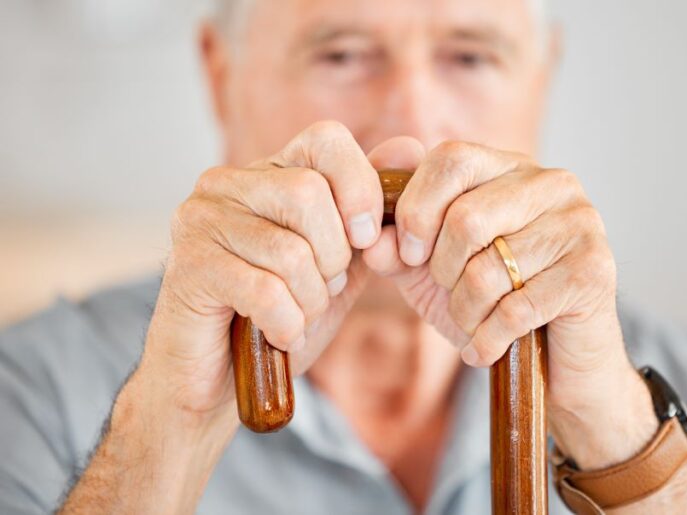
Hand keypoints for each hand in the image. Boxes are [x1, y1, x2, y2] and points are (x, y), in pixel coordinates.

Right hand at [142, 120, 382, 422]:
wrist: (225, 377)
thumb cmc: (284, 314)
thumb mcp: (342, 261)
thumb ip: (372, 212)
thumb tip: (409, 147)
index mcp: (268, 172)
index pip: (326, 139)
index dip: (360, 188)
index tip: (365, 238)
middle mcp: (227, 183)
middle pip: (309, 194)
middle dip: (333, 258)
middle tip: (321, 288)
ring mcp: (200, 220)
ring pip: (290, 250)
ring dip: (310, 299)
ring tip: (296, 314)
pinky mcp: (187, 265)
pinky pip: (265, 291)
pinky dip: (287, 323)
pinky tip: (278, 333)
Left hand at [363, 139, 657, 468]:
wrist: (554, 362)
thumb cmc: (491, 305)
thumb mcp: (431, 273)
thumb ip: (397, 249)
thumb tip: (372, 239)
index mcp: (509, 167)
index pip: (450, 158)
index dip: (416, 209)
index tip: (409, 254)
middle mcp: (550, 184)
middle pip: (465, 217)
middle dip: (442, 271)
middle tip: (451, 295)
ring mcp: (579, 223)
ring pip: (488, 269)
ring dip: (465, 312)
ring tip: (472, 324)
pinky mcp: (594, 269)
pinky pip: (516, 307)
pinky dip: (487, 339)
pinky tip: (484, 348)